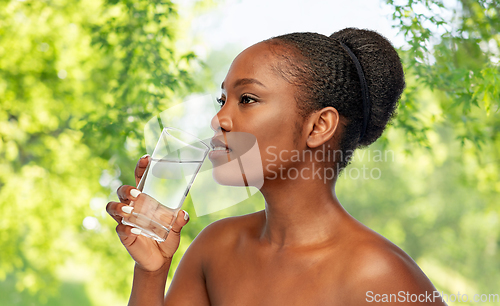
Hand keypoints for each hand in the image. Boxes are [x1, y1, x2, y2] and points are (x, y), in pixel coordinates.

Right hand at [106, 154, 189, 271]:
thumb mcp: (176, 229)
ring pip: (112, 207)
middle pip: (121, 191)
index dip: (140, 167)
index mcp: (145, 200)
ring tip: (130, 211)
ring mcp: (126, 221)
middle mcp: (132, 207)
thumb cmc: (166, 238)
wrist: (160, 259)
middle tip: (137, 194)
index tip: (146, 158)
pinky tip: (135, 230)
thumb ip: (179, 221)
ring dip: (119, 207)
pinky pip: (120, 228)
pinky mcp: (124, 235)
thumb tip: (183, 214)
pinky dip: (126, 228)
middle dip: (126, 190)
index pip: (139, 179)